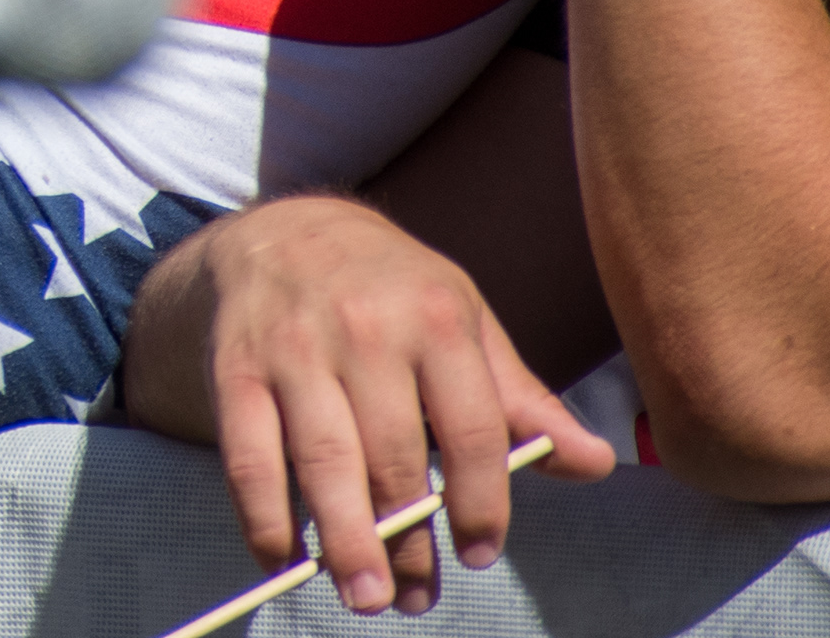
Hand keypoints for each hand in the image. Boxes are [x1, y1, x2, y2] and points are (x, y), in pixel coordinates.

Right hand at [124, 198, 614, 614]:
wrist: (286, 230)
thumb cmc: (393, 291)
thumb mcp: (466, 325)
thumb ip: (522, 400)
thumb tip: (595, 463)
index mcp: (435, 317)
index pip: (471, 429)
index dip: (480, 503)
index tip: (478, 552)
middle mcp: (364, 327)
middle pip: (392, 455)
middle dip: (408, 539)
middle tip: (419, 599)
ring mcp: (293, 347)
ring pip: (321, 461)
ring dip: (345, 540)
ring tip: (367, 596)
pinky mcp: (234, 366)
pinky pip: (248, 455)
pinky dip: (263, 517)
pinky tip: (284, 560)